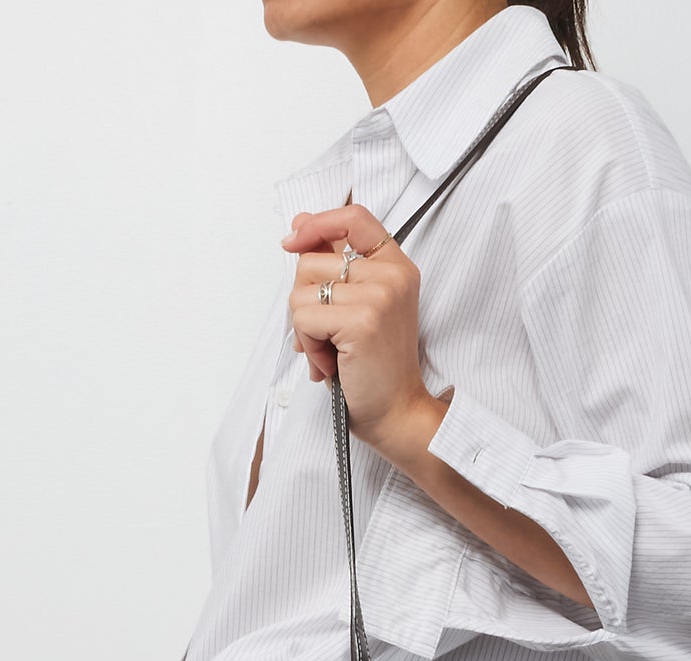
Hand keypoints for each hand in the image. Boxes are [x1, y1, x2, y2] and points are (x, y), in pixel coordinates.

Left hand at [282, 204, 433, 456]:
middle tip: (327, 337)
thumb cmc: (375, 369)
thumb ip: (334, 267)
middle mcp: (392, 275)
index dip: (317, 224)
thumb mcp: (359, 307)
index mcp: (396, 266)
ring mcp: (379, 295)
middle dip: (305, 303)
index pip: (354, 217)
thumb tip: (298, 227)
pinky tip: (331, 364)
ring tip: (330, 352)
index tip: (293, 241)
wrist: (396, 413)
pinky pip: (303, 319)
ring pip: (301, 292)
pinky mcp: (361, 320)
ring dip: (304, 330)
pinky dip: (308, 346)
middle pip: (311, 262)